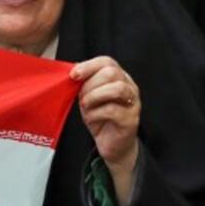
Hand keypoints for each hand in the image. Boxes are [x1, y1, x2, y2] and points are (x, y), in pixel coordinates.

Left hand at [71, 56, 140, 205]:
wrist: (111, 144)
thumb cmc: (99, 117)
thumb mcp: (87, 96)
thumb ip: (83, 82)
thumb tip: (71, 69)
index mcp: (118, 77)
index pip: (106, 61)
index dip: (88, 66)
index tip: (73, 75)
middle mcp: (129, 86)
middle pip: (111, 73)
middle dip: (90, 85)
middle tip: (82, 98)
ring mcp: (133, 102)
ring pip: (116, 88)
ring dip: (94, 97)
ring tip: (87, 106)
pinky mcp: (131, 119)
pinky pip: (112, 110)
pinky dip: (96, 114)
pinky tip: (93, 119)